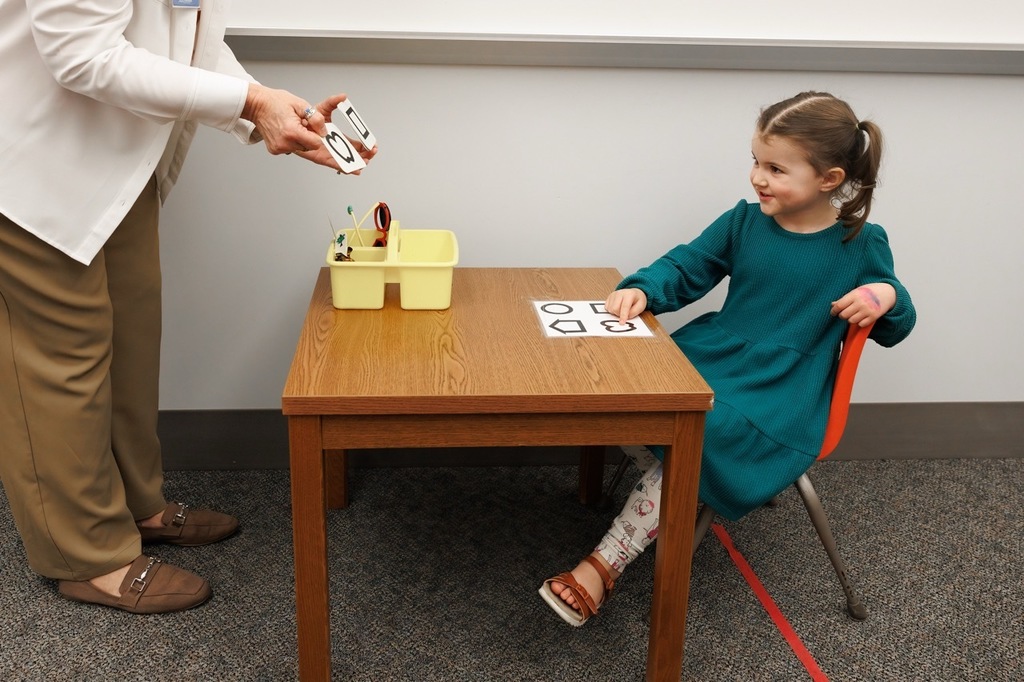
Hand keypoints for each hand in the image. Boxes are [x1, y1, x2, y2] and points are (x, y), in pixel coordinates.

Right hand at [242, 87, 377, 171]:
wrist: (256, 105)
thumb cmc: (276, 102)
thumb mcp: (300, 103)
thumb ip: (314, 116)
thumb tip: (324, 129)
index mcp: (291, 132)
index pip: (317, 142)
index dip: (332, 143)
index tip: (346, 146)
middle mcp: (286, 144)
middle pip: (318, 156)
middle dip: (340, 162)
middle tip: (360, 167)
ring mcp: (283, 149)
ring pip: (311, 153)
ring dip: (328, 153)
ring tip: (350, 158)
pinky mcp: (281, 150)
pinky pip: (303, 151)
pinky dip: (313, 147)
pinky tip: (323, 144)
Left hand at [296, 94, 378, 173]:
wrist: (293, 126)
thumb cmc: (307, 119)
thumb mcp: (323, 108)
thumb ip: (333, 102)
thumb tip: (343, 96)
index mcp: (340, 138)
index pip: (356, 145)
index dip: (366, 146)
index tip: (373, 145)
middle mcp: (337, 147)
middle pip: (356, 155)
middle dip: (367, 155)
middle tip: (372, 151)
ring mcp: (331, 154)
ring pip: (349, 162)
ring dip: (359, 162)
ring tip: (365, 160)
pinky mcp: (323, 159)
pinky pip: (337, 166)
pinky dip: (346, 168)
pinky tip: (355, 170)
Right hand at [606, 288, 646, 323]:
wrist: (634, 293)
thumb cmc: (637, 300)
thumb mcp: (641, 306)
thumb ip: (634, 312)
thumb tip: (626, 317)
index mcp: (629, 294)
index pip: (624, 306)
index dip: (623, 316)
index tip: (622, 323)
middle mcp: (620, 293)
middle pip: (615, 308)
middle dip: (619, 314)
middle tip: (625, 314)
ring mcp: (613, 294)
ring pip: (610, 309)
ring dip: (615, 313)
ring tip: (621, 310)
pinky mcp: (609, 297)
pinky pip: (607, 307)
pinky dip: (612, 311)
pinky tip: (617, 308)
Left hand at [830, 283, 895, 326]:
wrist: (888, 292)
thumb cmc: (869, 291)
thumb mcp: (856, 291)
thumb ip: (845, 298)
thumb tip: (832, 305)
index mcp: (855, 295)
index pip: (839, 305)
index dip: (834, 310)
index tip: (833, 312)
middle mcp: (861, 303)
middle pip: (844, 315)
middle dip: (842, 315)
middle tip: (845, 313)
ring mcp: (867, 310)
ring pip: (851, 321)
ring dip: (851, 319)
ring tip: (854, 315)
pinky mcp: (874, 316)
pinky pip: (861, 324)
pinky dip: (860, 322)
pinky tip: (861, 317)